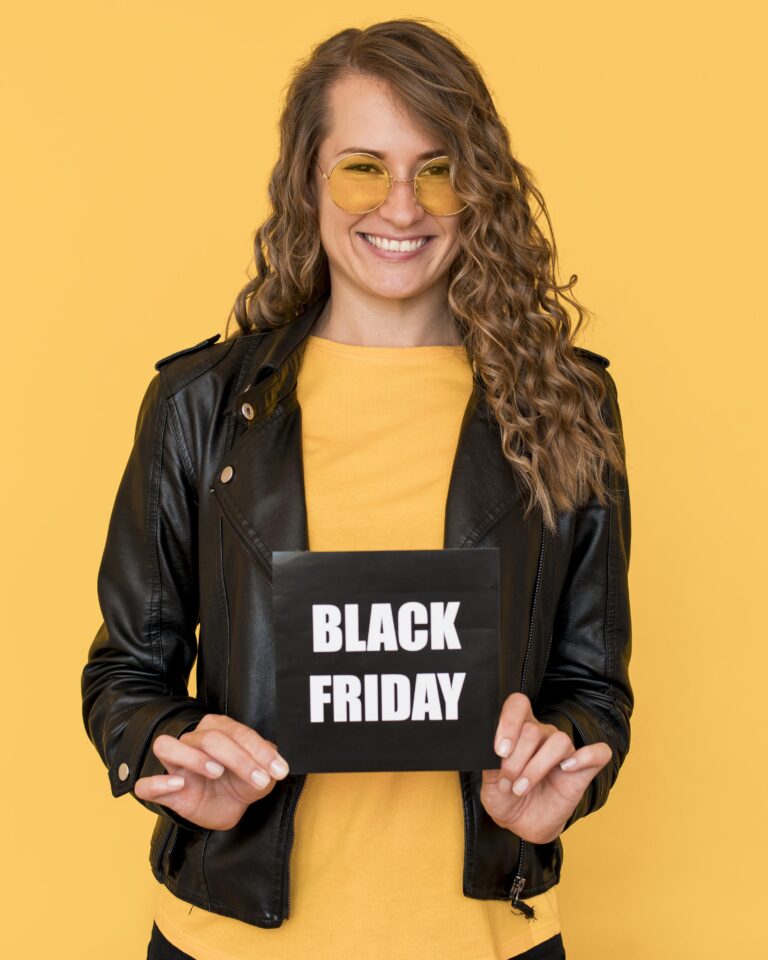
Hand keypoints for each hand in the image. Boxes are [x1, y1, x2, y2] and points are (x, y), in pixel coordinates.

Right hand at [133, 713, 290, 829]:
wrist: (225, 808)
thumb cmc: (239, 783)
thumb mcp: (260, 775)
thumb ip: (266, 764)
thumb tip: (275, 761)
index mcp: (217, 730)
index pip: (236, 732)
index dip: (259, 750)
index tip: (278, 770)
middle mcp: (193, 741)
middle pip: (208, 738)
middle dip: (238, 758)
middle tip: (258, 778)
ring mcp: (175, 766)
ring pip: (167, 746)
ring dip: (193, 757)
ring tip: (216, 772)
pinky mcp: (164, 791)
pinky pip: (145, 785)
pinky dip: (158, 783)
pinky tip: (179, 785)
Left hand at [480, 693, 611, 843]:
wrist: (521, 823)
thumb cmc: (505, 796)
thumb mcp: (489, 779)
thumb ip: (490, 759)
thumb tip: (491, 748)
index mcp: (519, 728)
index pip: (518, 705)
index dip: (508, 722)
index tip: (499, 751)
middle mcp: (543, 734)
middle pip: (534, 730)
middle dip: (515, 760)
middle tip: (507, 783)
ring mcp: (564, 752)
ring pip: (559, 741)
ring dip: (536, 767)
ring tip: (521, 788)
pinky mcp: (583, 772)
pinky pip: (599, 753)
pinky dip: (585, 757)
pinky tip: (566, 769)